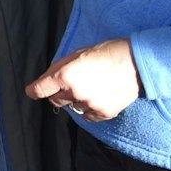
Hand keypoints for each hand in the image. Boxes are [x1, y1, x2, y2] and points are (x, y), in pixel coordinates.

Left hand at [25, 39, 142, 120]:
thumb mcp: (76, 54)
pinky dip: (91, 109)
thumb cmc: (106, 54)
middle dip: (60, 93)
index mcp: (64, 75)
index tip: (33, 91)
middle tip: (75, 83)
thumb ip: (59, 69)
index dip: (34, 90)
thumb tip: (46, 81)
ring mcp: (90, 104)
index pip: (39, 90)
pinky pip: (88, 116)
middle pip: (56, 100)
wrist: (137, 63)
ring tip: (93, 87)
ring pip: (74, 107)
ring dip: (78, 100)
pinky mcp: (103, 112)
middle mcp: (75, 92)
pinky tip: (100, 96)